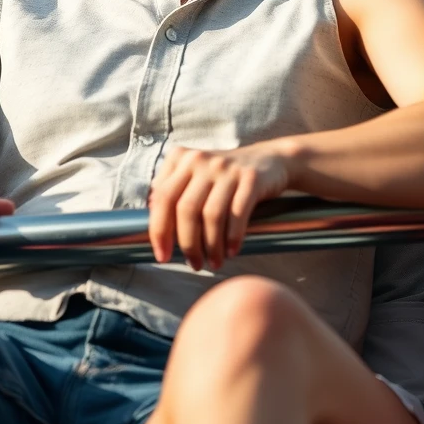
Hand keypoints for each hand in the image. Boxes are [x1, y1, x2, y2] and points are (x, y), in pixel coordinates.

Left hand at [148, 144, 289, 270]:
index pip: (162, 198)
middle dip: (187, 244)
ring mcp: (227, 168)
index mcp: (182, 159)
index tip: (162, 256)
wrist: (270, 160)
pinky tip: (232, 250)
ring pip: (211, 214)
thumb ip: (173, 192)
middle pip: (185, 209)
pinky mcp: (251, 178)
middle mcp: (202, 160)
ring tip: (214, 262)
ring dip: (211, 246)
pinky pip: (237, 213)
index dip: (159, 231)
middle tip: (194, 264)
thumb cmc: (225, 177)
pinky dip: (233, 237)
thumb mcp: (196, 176)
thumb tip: (152, 222)